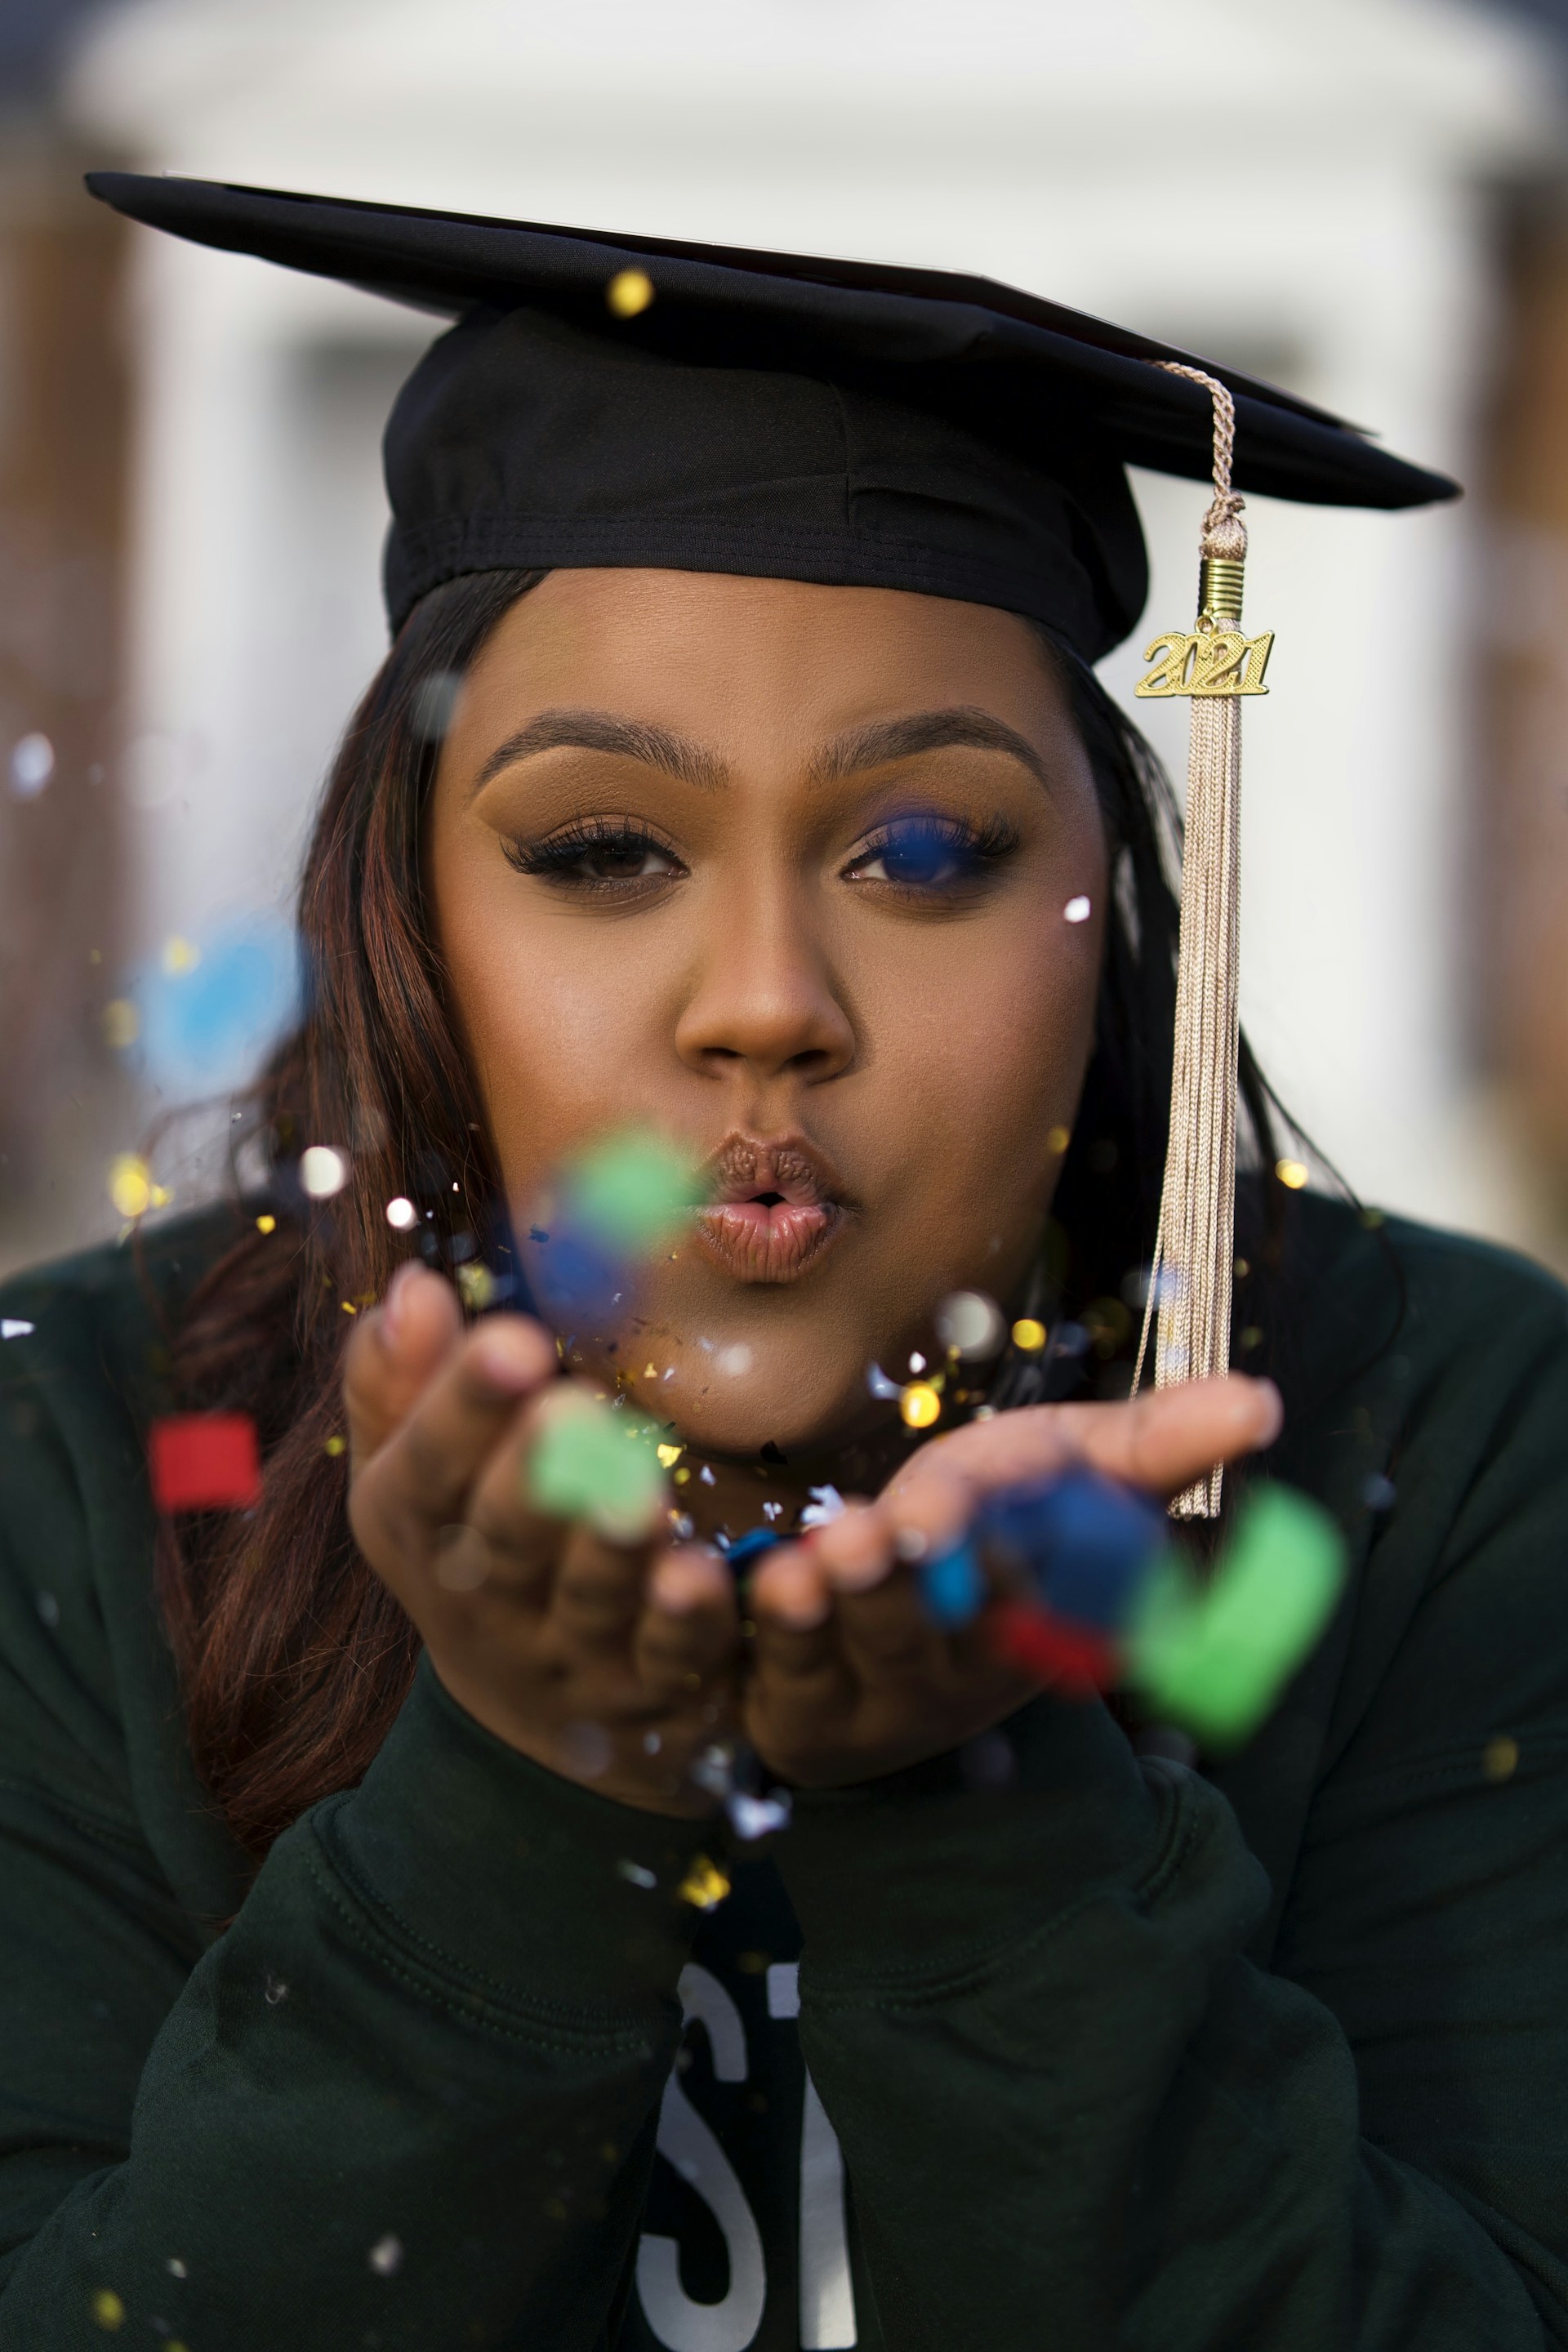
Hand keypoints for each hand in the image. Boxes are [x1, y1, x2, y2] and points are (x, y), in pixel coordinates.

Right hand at [344, 1262, 740, 1814]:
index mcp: (421, 1526)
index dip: (462, 1409)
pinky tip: (708, 1575)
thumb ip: (400, 1379)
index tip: (514, 1341)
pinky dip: (692, 1622)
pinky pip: (674, 1658)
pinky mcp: (652, 1688)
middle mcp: (486, 1598)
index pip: (427, 1468)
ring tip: (641, 1492)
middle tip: (574, 1411)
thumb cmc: (469, 1535)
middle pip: (504, 1541)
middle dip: (534, 1478)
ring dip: (613, 1548)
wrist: (525, 1704)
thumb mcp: (411, 1468)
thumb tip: (415, 1286)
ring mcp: (570, 1651)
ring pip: (590, 1601)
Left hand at [743, 1376, 1282, 1786]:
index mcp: (1033, 1624)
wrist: (891, 1595)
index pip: (1022, 1600)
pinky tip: (723, 1578)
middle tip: (873, 1539)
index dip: (997, 1566)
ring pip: (838, 1652)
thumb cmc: (998, 1515)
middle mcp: (949, 1672)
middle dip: (897, 1590)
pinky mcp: (786, 1689)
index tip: (962, 1517)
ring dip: (821, 1607)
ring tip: (807, 1565)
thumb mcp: (1075, 1472)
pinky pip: (761, 1660)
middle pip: (919, 1635)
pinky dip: (735, 1622)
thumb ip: (1158, 1445)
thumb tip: (1262, 1401)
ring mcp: (862, 1688)